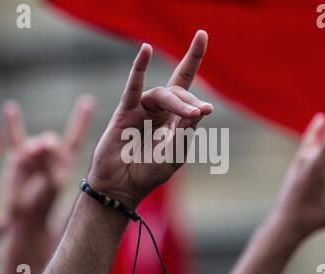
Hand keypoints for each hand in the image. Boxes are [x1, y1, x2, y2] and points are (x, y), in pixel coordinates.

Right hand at [1, 96, 94, 226]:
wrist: (27, 214)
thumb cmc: (46, 200)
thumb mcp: (56, 181)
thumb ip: (52, 160)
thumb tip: (43, 142)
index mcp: (66, 158)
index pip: (76, 135)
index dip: (82, 120)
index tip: (88, 101)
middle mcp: (51, 153)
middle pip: (52, 139)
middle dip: (49, 147)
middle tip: (45, 152)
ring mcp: (33, 154)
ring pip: (35, 143)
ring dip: (34, 152)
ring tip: (32, 162)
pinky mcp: (17, 157)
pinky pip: (14, 137)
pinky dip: (12, 123)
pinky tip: (10, 107)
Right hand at [88, 30, 212, 208]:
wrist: (122, 186)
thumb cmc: (148, 173)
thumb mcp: (174, 154)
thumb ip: (186, 132)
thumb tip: (200, 109)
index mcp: (174, 119)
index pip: (186, 87)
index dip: (194, 60)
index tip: (202, 36)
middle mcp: (159, 111)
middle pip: (177, 91)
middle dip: (189, 101)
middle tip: (199, 113)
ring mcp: (142, 110)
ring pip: (160, 94)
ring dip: (177, 101)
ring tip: (191, 113)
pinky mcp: (125, 112)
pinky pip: (133, 88)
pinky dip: (139, 69)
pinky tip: (146, 51)